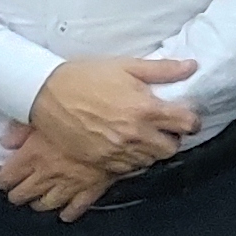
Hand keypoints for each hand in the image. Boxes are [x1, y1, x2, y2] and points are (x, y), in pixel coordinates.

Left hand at [0, 125, 113, 218]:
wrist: (119, 128)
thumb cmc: (83, 115)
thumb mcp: (44, 111)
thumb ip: (21, 127)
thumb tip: (7, 140)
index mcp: (32, 155)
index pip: (7, 177)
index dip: (4, 178)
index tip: (4, 177)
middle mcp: (47, 175)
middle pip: (23, 195)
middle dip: (17, 193)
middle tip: (17, 190)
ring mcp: (70, 185)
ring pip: (46, 204)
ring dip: (39, 203)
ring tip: (37, 200)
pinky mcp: (91, 190)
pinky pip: (76, 208)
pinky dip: (68, 212)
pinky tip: (65, 213)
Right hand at [27, 53, 196, 172]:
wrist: (45, 94)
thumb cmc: (85, 76)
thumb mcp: (125, 66)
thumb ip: (161, 70)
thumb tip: (190, 66)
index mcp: (145, 109)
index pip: (186, 124)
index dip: (191, 120)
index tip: (186, 117)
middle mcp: (135, 134)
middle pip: (171, 148)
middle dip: (171, 138)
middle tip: (163, 128)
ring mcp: (118, 151)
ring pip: (150, 161)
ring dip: (151, 150)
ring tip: (141, 136)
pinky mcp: (101, 162)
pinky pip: (128, 169)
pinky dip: (131, 160)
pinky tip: (124, 146)